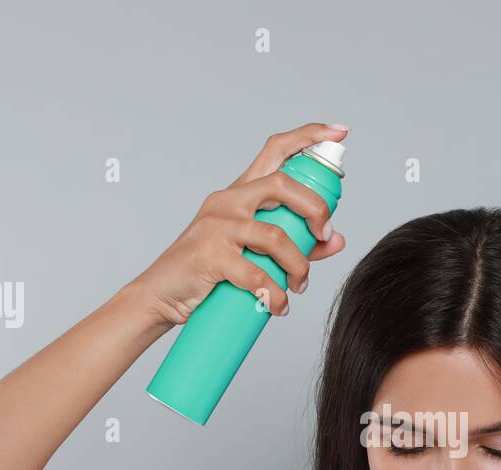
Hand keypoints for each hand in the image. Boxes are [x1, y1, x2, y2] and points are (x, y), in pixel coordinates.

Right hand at [126, 122, 349, 326]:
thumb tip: (337, 240)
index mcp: (240, 193)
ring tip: (299, 285)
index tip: (338, 133)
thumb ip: (298, 244)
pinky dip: (274, 295)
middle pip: (282, 185)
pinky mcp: (209, 255)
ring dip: (298, 265)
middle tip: (324, 235)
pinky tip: (277, 306)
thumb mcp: (255, 254)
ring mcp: (217, 226)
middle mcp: (227, 201)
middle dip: (315, 209)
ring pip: (275, 236)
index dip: (308, 136)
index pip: (275, 149)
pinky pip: (256, 276)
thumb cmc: (209, 272)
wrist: (162, 296)